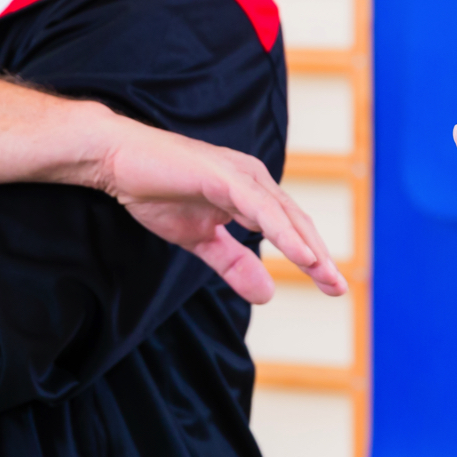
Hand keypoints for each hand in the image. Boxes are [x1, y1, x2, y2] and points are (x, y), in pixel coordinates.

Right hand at [98, 118, 346, 304]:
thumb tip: (268, 294)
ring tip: (326, 275)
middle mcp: (253, 179)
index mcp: (250, 193)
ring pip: (284, 215)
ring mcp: (241, 174)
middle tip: (339, 287)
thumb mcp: (201, 240)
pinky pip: (261, 208)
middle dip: (320, 256)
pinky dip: (283, 232)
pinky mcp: (224, 175)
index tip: (332, 286)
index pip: (290, 228)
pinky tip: (301, 254)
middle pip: (296, 222)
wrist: (116, 161)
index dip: (312, 257)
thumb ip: (233, 264)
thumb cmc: (156, 191)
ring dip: (308, 247)